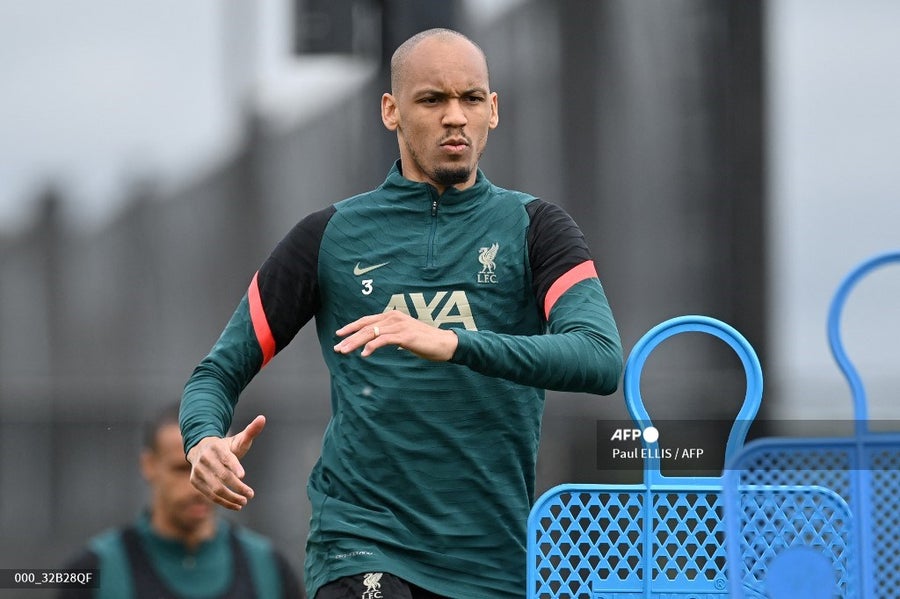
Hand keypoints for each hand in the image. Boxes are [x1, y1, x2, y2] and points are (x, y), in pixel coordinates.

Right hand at [185, 415, 265, 510]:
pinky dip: (223, 502)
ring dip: (231, 498)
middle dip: (238, 487)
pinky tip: (236, 505)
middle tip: (250, 494)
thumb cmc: (225, 446)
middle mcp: (205, 459)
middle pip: (222, 476)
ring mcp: (198, 471)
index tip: (244, 475)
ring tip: (244, 502)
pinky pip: (210, 495)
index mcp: (216, 446)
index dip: (234, 466)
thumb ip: (251, 431)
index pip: (226, 457)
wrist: (201, 449)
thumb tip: (263, 418)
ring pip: (215, 489)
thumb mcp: (238, 439)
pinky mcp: (195, 482)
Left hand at [333, 310, 458, 360]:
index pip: (367, 320)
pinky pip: (383, 340)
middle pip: (366, 327)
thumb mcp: (404, 335)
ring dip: (355, 343)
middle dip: (349, 337)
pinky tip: (364, 354)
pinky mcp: (404, 335)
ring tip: (344, 351)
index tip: (339, 334)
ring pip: (371, 333)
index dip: (352, 327)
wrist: (444, 343)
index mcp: (392, 316)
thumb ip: (391, 335)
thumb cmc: (424, 341)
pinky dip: (371, 346)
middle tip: (337, 347)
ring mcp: (399, 325)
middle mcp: (394, 318)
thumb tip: (377, 341)